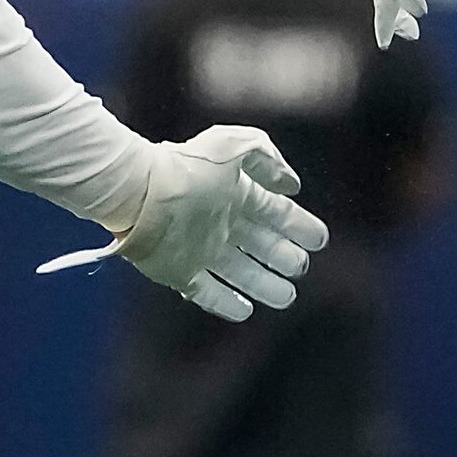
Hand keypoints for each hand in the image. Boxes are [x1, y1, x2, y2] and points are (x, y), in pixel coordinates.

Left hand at [40, 127, 330, 321]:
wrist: (137, 191)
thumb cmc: (186, 165)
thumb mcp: (234, 145)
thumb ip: (268, 159)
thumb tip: (292, 185)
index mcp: (237, 195)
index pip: (277, 215)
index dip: (300, 227)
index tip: (320, 241)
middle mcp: (222, 224)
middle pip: (262, 246)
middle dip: (284, 258)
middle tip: (301, 269)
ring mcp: (201, 250)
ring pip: (240, 273)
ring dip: (263, 284)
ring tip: (286, 297)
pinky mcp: (179, 272)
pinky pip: (207, 292)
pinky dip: (225, 303)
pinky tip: (245, 311)